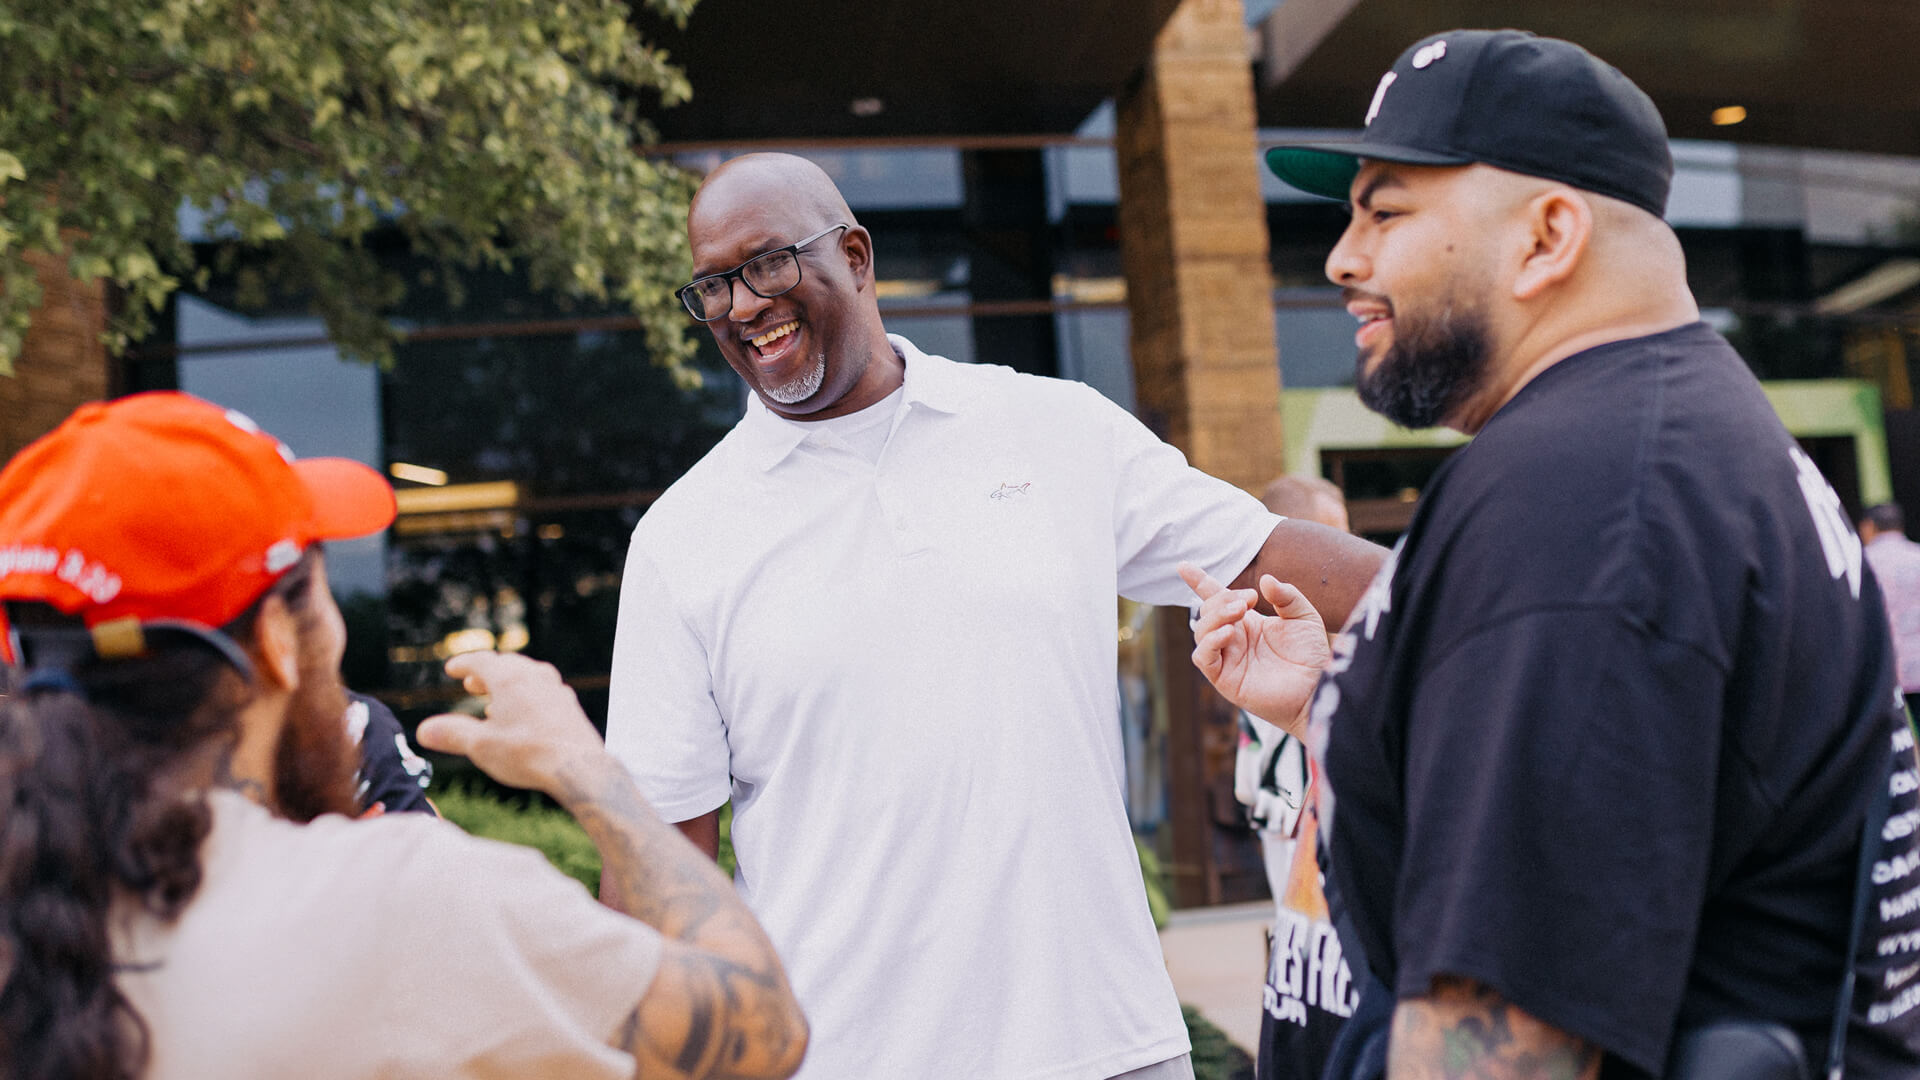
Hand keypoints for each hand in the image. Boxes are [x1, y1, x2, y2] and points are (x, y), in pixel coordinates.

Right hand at [414, 651, 607, 795]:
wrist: (579, 767)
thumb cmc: (529, 753)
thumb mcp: (481, 746)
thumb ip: (452, 735)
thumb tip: (423, 731)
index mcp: (511, 679)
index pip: (482, 661)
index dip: (464, 664)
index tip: (452, 669)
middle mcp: (536, 677)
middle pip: (506, 666)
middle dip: (485, 673)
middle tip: (470, 683)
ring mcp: (556, 690)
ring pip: (527, 678)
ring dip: (507, 685)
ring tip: (492, 702)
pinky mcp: (569, 706)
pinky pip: (543, 692)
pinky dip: (526, 697)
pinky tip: (523, 717)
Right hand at [1180, 561, 1330, 736]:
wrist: (1316, 688)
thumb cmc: (1311, 656)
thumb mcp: (1303, 617)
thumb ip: (1286, 596)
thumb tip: (1264, 580)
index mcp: (1247, 623)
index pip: (1216, 599)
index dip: (1199, 582)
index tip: (1184, 566)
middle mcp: (1233, 639)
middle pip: (1207, 611)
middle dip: (1222, 599)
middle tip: (1250, 599)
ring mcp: (1227, 659)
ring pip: (1202, 631)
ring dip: (1217, 615)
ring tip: (1241, 610)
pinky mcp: (1225, 679)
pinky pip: (1203, 657)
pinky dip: (1210, 641)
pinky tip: (1229, 633)